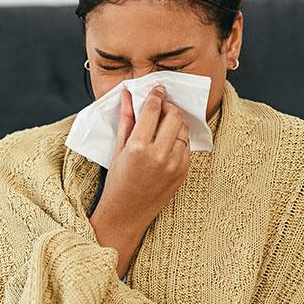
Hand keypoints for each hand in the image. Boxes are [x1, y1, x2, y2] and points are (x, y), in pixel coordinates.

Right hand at [89, 85, 191, 277]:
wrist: (126, 214)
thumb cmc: (117, 182)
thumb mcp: (118, 149)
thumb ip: (126, 120)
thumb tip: (127, 95)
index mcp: (138, 147)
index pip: (153, 110)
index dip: (156, 95)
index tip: (157, 89)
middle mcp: (159, 155)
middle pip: (174, 116)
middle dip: (168, 107)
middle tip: (161, 107)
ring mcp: (174, 165)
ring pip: (183, 130)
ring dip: (175, 123)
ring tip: (163, 125)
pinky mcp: (183, 172)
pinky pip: (187, 147)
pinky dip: (179, 140)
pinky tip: (167, 143)